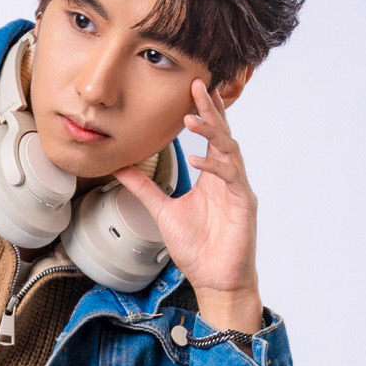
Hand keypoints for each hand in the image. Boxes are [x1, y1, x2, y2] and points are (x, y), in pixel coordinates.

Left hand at [115, 79, 262, 335]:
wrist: (214, 281)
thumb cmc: (197, 248)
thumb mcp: (162, 211)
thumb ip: (144, 187)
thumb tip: (121, 167)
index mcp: (212, 176)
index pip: (210, 135)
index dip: (203, 110)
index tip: (191, 87)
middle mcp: (227, 178)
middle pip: (222, 133)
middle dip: (210, 109)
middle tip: (197, 84)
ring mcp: (237, 190)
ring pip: (229, 150)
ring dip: (211, 132)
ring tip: (190, 117)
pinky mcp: (244, 205)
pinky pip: (231, 178)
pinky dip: (214, 167)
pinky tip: (198, 159)